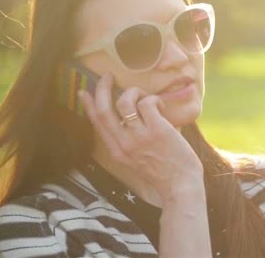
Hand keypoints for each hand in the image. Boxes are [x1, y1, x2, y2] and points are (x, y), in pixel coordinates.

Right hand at [78, 73, 203, 200]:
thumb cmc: (164, 172)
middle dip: (102, 88)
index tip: (84, 92)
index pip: (97, 123)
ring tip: (144, 96)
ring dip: (133, 92)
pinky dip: (153, 99)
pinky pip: (148, 103)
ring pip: (125, 102)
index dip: (88, 105)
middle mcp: (124, 143)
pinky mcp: (157, 130)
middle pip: (104, 110)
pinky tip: (161, 106)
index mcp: (117, 151)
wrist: (180, 186)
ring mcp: (140, 137)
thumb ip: (131, 140)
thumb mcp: (137, 160)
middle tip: (107, 76)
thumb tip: (135, 115)